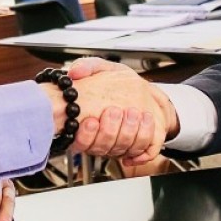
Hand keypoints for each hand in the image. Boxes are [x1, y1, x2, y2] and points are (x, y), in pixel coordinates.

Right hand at [45, 57, 175, 163]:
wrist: (145, 91)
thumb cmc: (121, 83)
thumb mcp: (105, 69)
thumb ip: (88, 67)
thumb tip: (74, 72)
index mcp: (89, 125)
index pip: (81, 142)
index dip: (86, 136)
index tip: (91, 121)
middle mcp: (103, 138)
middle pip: (103, 147)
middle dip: (110, 130)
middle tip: (115, 111)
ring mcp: (121, 144)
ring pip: (123, 149)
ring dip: (129, 133)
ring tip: (134, 113)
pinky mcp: (141, 146)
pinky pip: (143, 153)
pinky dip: (143, 150)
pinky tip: (142, 133)